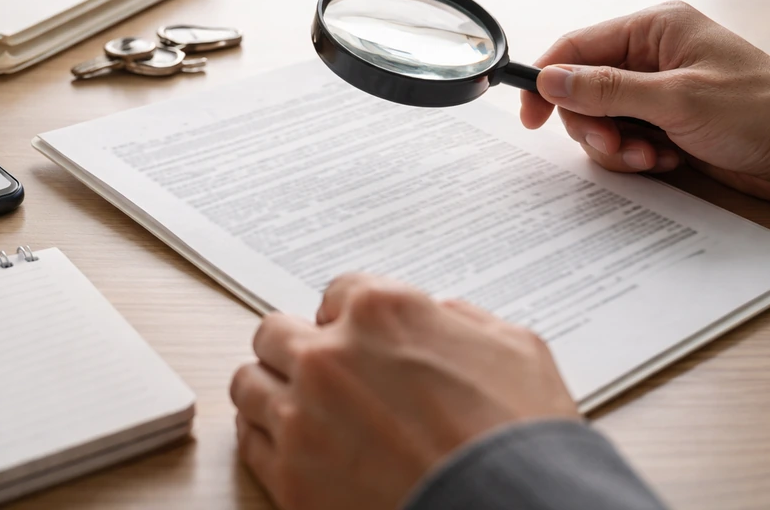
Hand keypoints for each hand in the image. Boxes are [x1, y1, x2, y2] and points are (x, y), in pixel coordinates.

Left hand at [230, 274, 577, 509]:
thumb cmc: (521, 439)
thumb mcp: (516, 348)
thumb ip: (465, 320)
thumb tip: (444, 318)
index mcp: (381, 312)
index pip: (335, 293)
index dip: (348, 317)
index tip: (355, 338)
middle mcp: (329, 356)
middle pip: (276, 333)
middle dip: (298, 348)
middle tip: (322, 373)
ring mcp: (303, 416)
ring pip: (248, 383)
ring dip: (272, 390)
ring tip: (299, 409)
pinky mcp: (289, 477)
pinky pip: (250, 442)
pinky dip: (266, 439)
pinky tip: (293, 447)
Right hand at [520, 1, 769, 203]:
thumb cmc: (762, 112)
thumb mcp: (678, 100)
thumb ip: (608, 90)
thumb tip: (551, 78)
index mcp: (654, 29)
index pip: (578, 47)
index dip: (548, 80)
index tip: (531, 115)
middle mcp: (651, 56)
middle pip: (583, 90)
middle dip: (594, 124)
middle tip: (616, 145)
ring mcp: (657, 91)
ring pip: (600, 120)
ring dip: (616, 145)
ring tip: (651, 156)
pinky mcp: (664, 123)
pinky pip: (622, 140)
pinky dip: (635, 156)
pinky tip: (667, 160)